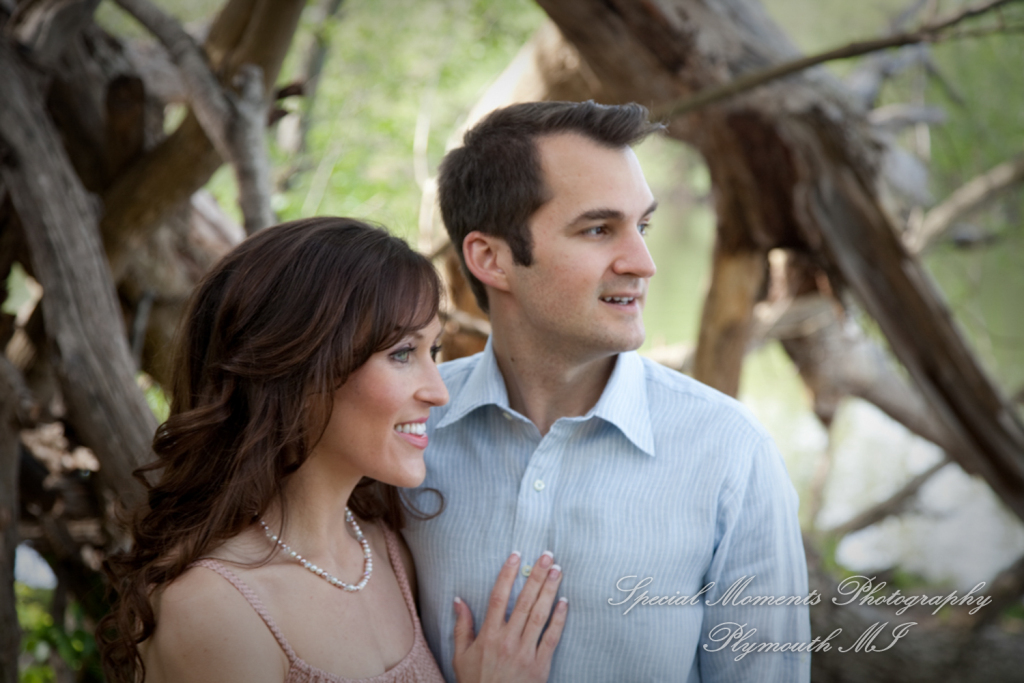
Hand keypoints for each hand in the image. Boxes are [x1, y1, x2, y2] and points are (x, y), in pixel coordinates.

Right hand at [452, 550, 567, 682]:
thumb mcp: (460, 657)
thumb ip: (462, 627)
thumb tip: (459, 600)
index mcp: (488, 636)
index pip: (498, 597)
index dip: (508, 574)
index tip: (517, 556)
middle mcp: (507, 641)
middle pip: (523, 602)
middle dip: (536, 576)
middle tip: (547, 556)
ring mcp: (525, 653)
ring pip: (539, 616)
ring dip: (549, 591)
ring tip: (558, 571)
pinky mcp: (540, 666)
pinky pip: (551, 638)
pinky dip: (559, 620)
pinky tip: (565, 602)